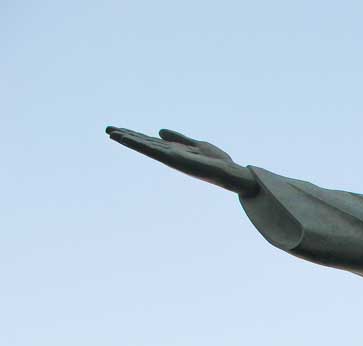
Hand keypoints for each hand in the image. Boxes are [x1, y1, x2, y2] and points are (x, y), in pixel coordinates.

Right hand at [106, 126, 259, 194]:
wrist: (229, 172)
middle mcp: (170, 155)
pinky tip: (132, 140)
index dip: (134, 135)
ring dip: (130, 140)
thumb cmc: (216, 161)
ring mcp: (171, 158)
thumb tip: (159, 131)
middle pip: (144, 143)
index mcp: (174, 150)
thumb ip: (179, 138)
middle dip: (127, 137)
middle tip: (107, 129)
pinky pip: (156, 151)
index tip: (117, 130)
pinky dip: (143, 145)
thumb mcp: (196, 143)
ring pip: (146, 147)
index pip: (150, 141)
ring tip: (112, 133)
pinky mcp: (176, 160)